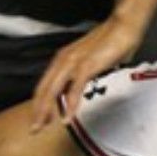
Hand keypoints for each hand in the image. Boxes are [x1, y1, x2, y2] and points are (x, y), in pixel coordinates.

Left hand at [30, 16, 144, 131]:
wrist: (123, 26)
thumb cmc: (110, 42)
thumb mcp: (91, 62)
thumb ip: (81, 75)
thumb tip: (79, 87)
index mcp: (63, 59)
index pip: (44, 85)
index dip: (39, 104)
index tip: (38, 120)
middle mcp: (63, 60)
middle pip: (44, 90)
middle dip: (37, 111)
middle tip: (34, 129)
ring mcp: (74, 62)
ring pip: (53, 90)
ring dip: (47, 111)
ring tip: (43, 126)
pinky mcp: (86, 65)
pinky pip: (74, 89)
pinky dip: (70, 105)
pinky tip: (68, 118)